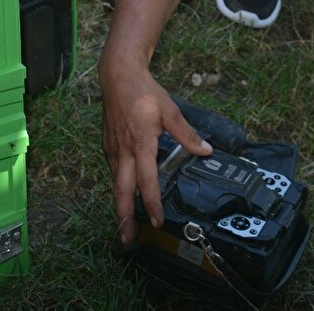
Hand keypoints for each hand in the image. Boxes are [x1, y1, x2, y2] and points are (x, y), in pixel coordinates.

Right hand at [100, 66, 211, 244]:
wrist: (118, 75)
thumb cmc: (144, 92)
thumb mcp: (170, 110)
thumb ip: (187, 134)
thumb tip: (206, 151)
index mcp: (140, 144)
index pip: (146, 181)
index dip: (151, 203)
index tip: (157, 220)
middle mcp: (123, 150)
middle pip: (121, 191)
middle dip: (124, 217)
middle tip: (128, 238)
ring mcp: (112, 148)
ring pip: (115, 183)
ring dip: (120, 205)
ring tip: (125, 223)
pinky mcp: (107, 145)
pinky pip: (112, 171)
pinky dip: (118, 186)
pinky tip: (124, 193)